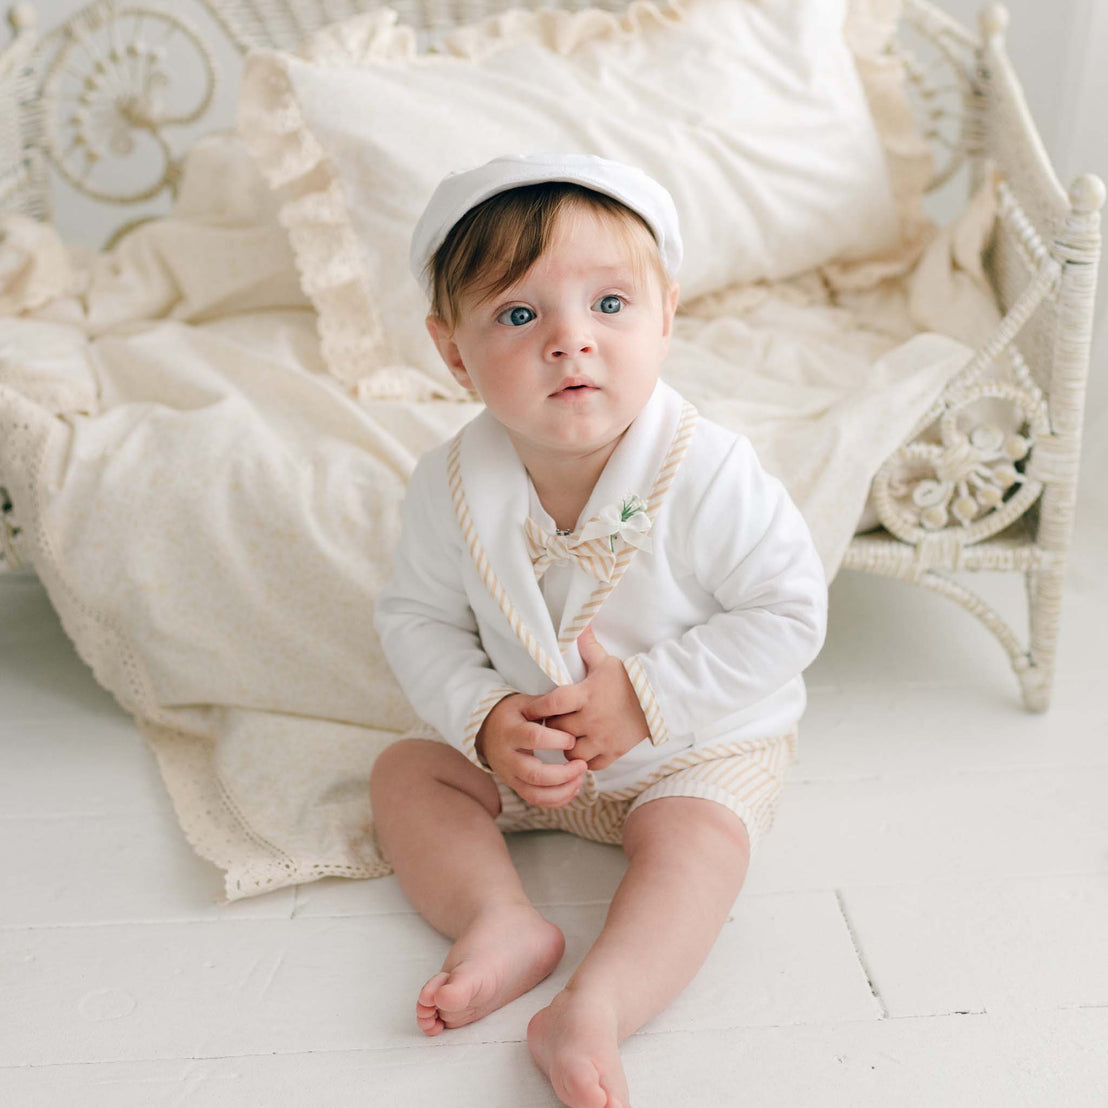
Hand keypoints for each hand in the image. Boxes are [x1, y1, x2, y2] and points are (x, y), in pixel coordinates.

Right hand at [476, 693, 588, 808]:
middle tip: (582, 765)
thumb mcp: (524, 704)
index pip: (533, 738)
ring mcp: (509, 774)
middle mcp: (507, 757)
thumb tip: (572, 706)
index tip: (573, 739)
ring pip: (534, 793)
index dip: (556, 740)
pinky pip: (535, 800)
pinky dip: (556, 800)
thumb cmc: (512, 715)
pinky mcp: (514, 785)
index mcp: (511, 731)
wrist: (486, 731)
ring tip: (579, 780)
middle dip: (562, 774)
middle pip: (534, 773)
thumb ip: (546, 705)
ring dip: (561, 791)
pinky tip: (572, 789)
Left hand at [523, 626, 649, 771]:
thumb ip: (587, 645)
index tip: (529, 709)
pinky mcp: (614, 752)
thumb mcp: (606, 661)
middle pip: (558, 729)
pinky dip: (585, 760)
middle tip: (553, 720)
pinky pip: (591, 765)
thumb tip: (578, 624)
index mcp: (586, 695)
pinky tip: (585, 749)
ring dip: (566, 745)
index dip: (537, 707)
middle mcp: (592, 719)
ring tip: (569, 737)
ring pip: (571, 752)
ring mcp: (603, 738)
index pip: (553, 703)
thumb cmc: (629, 680)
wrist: (659, 698)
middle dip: (552, 725)